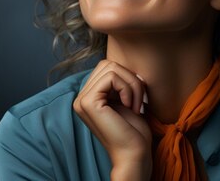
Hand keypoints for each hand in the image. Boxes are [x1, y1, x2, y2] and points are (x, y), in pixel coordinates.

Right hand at [73, 60, 151, 179]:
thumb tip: (123, 64)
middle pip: (107, 64)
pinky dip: (128, 88)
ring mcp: (82, 100)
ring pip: (110, 67)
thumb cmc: (134, 132)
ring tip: (136, 104)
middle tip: (139, 101)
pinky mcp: (88, 102)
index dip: (127, 77)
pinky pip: (111, 77)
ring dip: (131, 84)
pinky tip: (130, 106)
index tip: (138, 98)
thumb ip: (120, 82)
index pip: (106, 67)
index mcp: (88, 98)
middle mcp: (81, 98)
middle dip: (130, 79)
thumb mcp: (126, 100)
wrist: (133, 155)